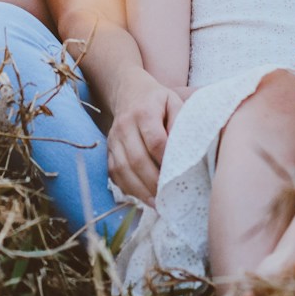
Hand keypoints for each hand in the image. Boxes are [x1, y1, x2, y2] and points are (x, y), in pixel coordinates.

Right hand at [106, 70, 182, 204]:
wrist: (128, 91)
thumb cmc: (157, 100)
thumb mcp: (173, 101)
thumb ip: (180, 122)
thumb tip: (186, 149)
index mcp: (144, 112)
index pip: (155, 141)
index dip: (166, 160)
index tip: (180, 176)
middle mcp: (125, 126)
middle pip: (137, 159)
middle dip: (154, 181)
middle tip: (170, 197)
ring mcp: (113, 139)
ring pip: (123, 169)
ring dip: (140, 190)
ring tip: (157, 203)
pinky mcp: (108, 149)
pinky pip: (114, 173)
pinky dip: (128, 188)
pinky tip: (142, 197)